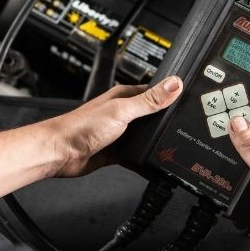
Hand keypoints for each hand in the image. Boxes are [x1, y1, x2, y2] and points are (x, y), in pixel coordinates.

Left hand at [45, 76, 182, 176]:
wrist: (60, 152)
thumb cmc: (81, 127)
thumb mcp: (122, 110)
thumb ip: (150, 100)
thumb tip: (174, 84)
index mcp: (124, 97)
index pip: (154, 92)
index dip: (171, 95)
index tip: (189, 99)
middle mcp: (122, 113)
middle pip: (152, 117)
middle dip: (166, 123)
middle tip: (185, 128)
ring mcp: (119, 133)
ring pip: (145, 137)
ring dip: (155, 143)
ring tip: (173, 147)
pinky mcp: (116, 151)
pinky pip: (136, 156)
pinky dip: (145, 161)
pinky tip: (154, 166)